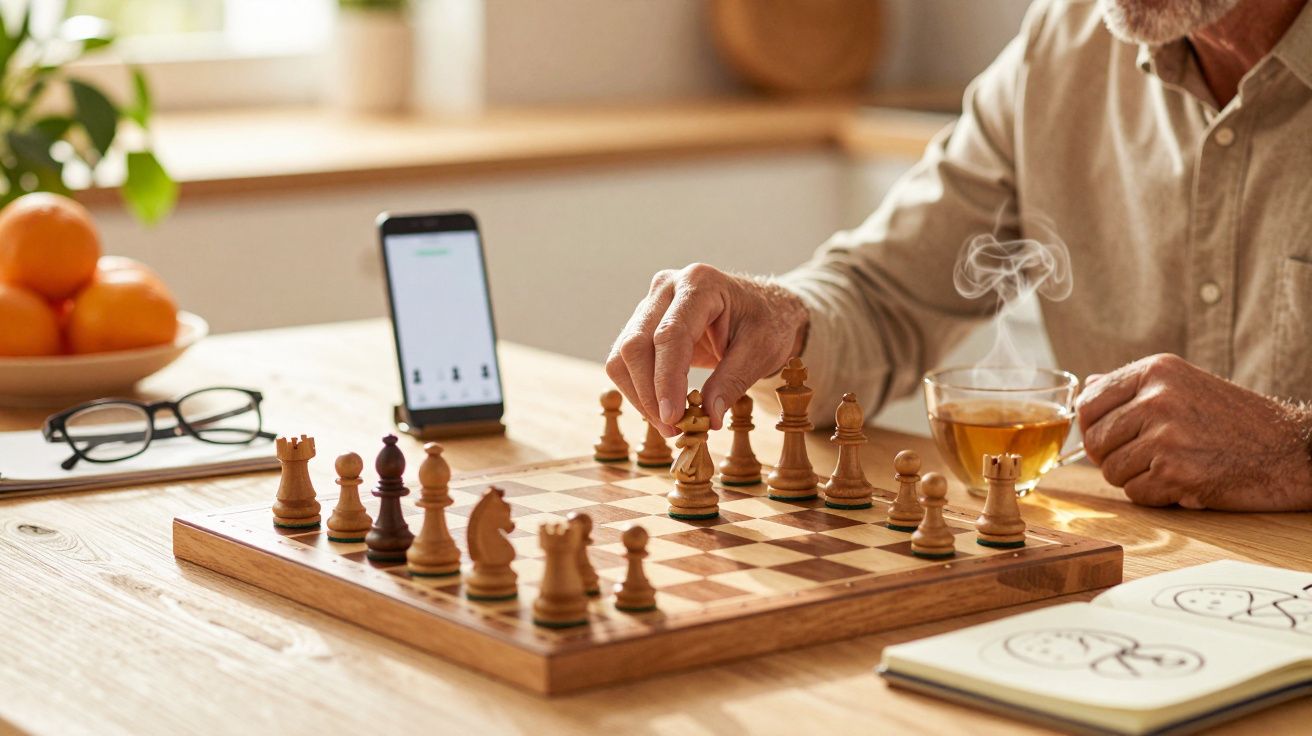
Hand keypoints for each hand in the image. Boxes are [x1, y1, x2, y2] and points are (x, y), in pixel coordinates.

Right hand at [606, 264, 807, 434]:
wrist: (764, 310)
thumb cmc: (767, 324)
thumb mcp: (761, 351)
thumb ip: (733, 381)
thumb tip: (708, 419)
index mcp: (700, 283)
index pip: (670, 335)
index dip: (666, 380)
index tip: (672, 418)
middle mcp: (667, 287)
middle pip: (636, 344)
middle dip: (648, 393)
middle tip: (673, 430)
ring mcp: (651, 303)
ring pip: (623, 356)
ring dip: (640, 397)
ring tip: (670, 426)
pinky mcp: (643, 324)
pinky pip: (626, 362)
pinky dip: (639, 391)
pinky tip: (662, 411)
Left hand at [1076, 353, 1311, 510]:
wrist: (1289, 450)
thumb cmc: (1235, 421)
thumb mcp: (1184, 385)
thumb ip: (1133, 386)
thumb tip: (1088, 384)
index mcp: (1156, 372)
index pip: (1088, 402)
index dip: (1091, 428)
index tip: (1108, 438)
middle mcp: (1157, 398)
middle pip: (1095, 441)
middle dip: (1112, 458)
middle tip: (1145, 460)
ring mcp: (1166, 435)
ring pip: (1111, 470)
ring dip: (1135, 478)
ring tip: (1168, 469)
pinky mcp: (1175, 472)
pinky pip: (1136, 493)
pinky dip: (1155, 496)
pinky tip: (1182, 483)